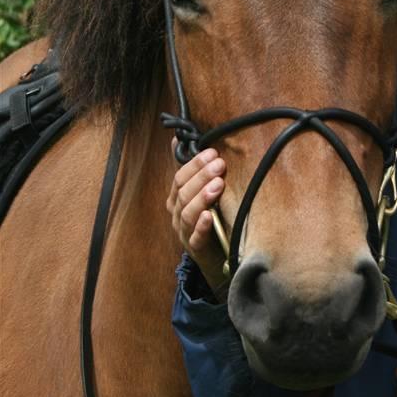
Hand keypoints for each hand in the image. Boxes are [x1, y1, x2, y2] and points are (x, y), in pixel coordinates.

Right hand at [166, 145, 227, 285]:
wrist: (218, 257)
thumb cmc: (211, 219)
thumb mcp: (201, 193)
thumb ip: (191, 169)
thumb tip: (176, 139)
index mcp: (177, 200)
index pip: (179, 178)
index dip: (195, 165)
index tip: (213, 152)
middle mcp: (177, 215)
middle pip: (183, 193)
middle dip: (201, 177)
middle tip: (219, 164)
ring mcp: (185, 233)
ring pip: (187, 214)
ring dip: (202, 197)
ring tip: (218, 185)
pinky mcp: (196, 250)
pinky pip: (195, 238)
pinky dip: (201, 227)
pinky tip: (209, 216)